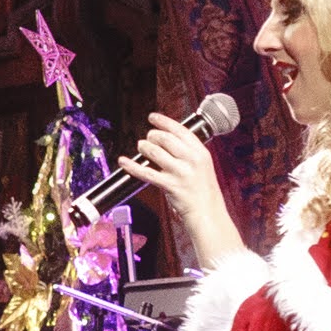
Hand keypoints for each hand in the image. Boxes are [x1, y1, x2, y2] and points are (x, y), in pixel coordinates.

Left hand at [117, 114, 247, 269]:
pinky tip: (124, 161)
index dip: (164, 121)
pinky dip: (131, 166)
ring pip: (154, 152)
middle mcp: (191, 160)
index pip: (180, 130)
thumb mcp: (202, 165)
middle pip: (165, 139)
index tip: (152, 117)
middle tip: (148, 138)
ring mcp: (180, 173)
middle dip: (152, 136)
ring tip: (141, 147)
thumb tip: (167, 138)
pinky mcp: (169, 185)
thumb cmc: (202, 189)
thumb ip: (187, 152)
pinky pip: (146, 172)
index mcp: (200, 152)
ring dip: (143, 147)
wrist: (207, 212)